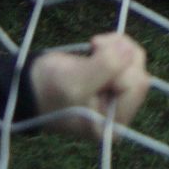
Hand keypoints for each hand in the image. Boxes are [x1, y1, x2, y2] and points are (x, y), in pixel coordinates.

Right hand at [29, 34, 151, 138]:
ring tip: (94, 45)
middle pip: (139, 71)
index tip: (93, 56)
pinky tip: (96, 45)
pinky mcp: (116, 78)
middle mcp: (120, 112)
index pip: (135, 85)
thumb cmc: (47, 89)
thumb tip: (129, 50)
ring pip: (136, 60)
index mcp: (112, 124)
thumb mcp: (74, 81)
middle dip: (119, 53)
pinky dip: (115, 44)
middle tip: (94, 47)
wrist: (29, 85)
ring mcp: (119, 95)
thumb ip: (106, 67)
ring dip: (117, 45)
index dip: (118, 66)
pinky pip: (129, 54)